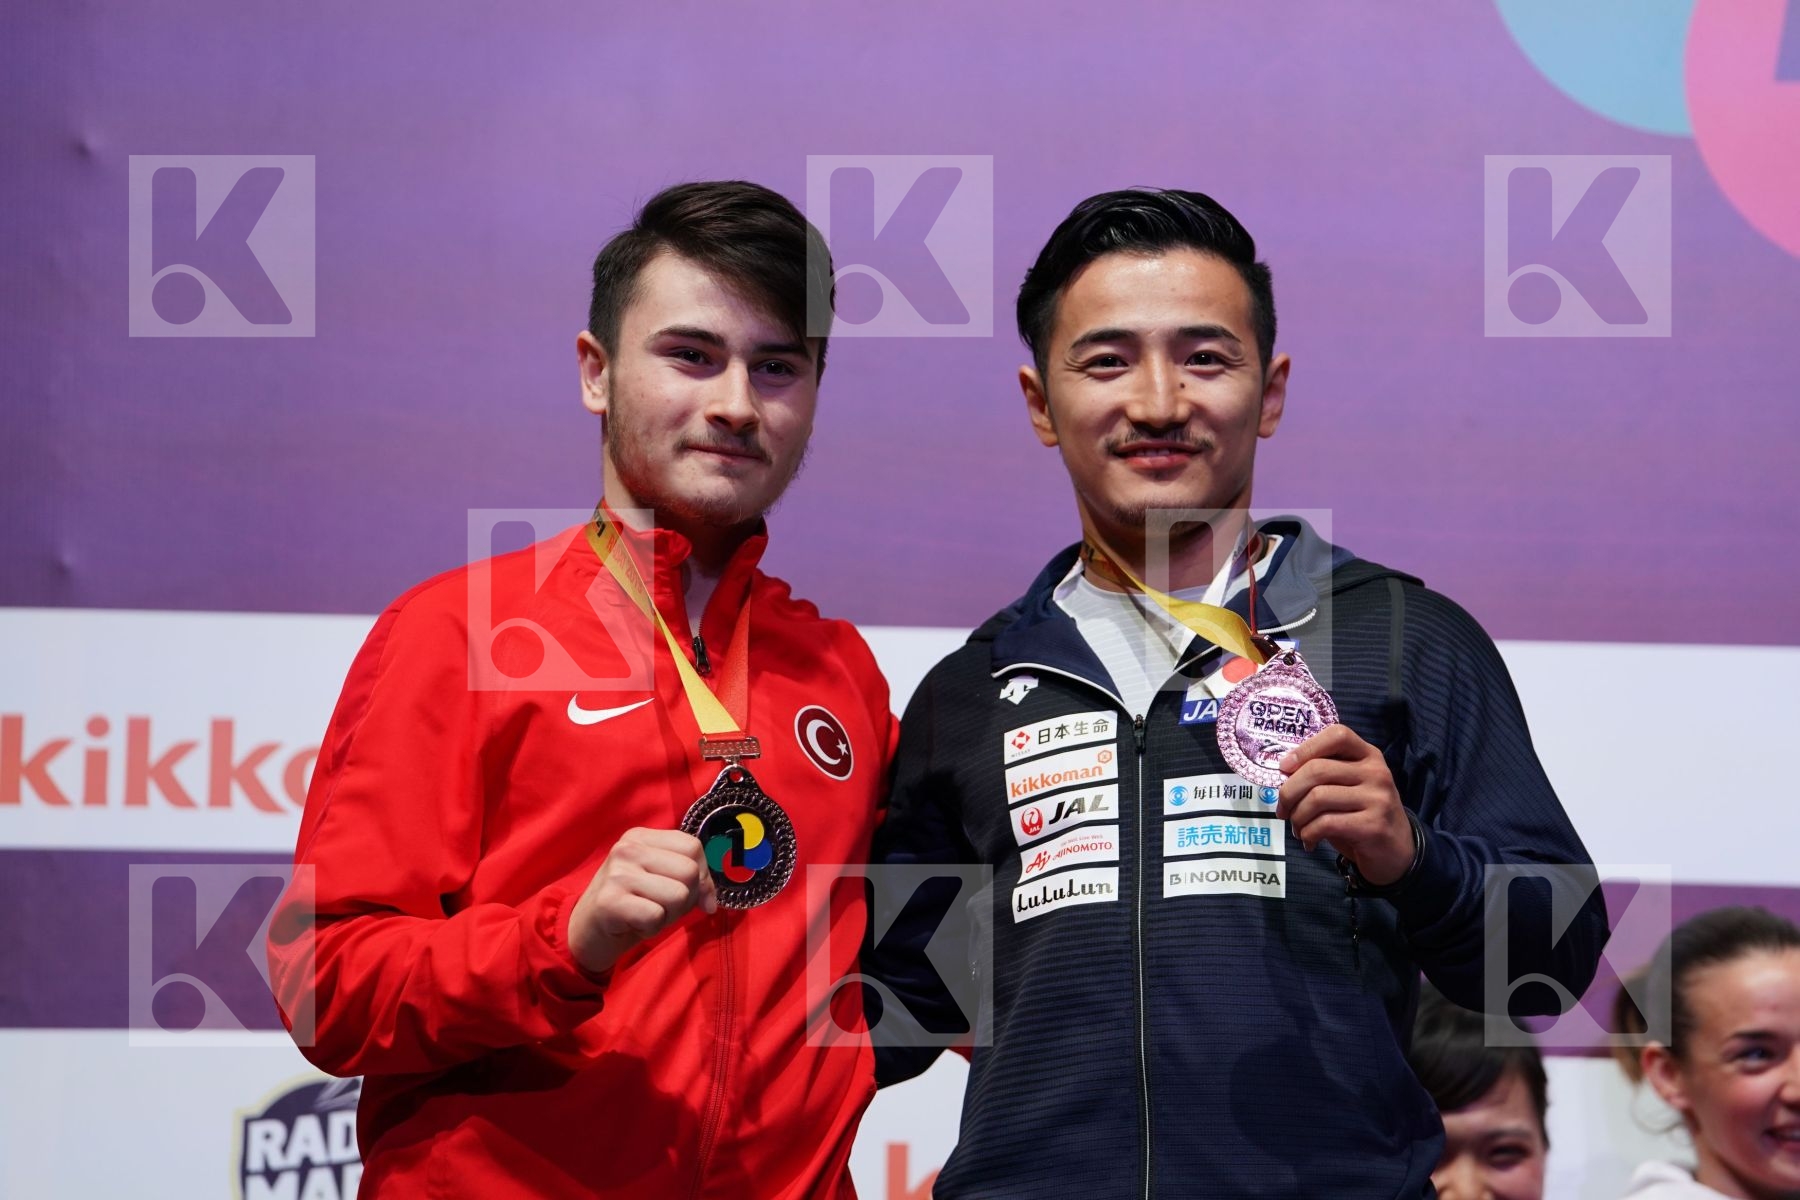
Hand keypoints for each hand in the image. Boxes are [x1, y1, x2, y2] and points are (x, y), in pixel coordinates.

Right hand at [567, 828, 718, 974]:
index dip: (701, 876)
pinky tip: (633, 923)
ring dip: (668, 915)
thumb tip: (711, 901)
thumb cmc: (631, 904)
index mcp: (641, 836)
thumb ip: (691, 879)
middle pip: (690, 871)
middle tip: (659, 906)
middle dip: (685, 898)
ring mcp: (617, 873)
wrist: (586, 931)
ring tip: (645, 913)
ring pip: (678, 895)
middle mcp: (627, 848)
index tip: (687, 893)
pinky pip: (656, 916)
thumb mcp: (662, 881)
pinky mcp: (609, 901)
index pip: (693, 847)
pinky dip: (652, 928)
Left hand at [1274, 724, 1412, 886]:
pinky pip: (1325, 823)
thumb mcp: (1348, 787)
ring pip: (1317, 798)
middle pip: (1317, 769)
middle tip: (1283, 809)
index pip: (1337, 735)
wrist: (1395, 851)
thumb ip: (1323, 775)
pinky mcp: (1373, 826)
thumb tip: (1283, 773)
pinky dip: (1308, 834)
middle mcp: (1376, 772)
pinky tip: (1309, 841)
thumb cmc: (1361, 814)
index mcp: (1368, 755)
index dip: (1305, 748)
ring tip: (1298, 828)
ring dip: (1297, 817)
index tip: (1285, 767)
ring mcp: (1377, 799)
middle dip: (1288, 792)